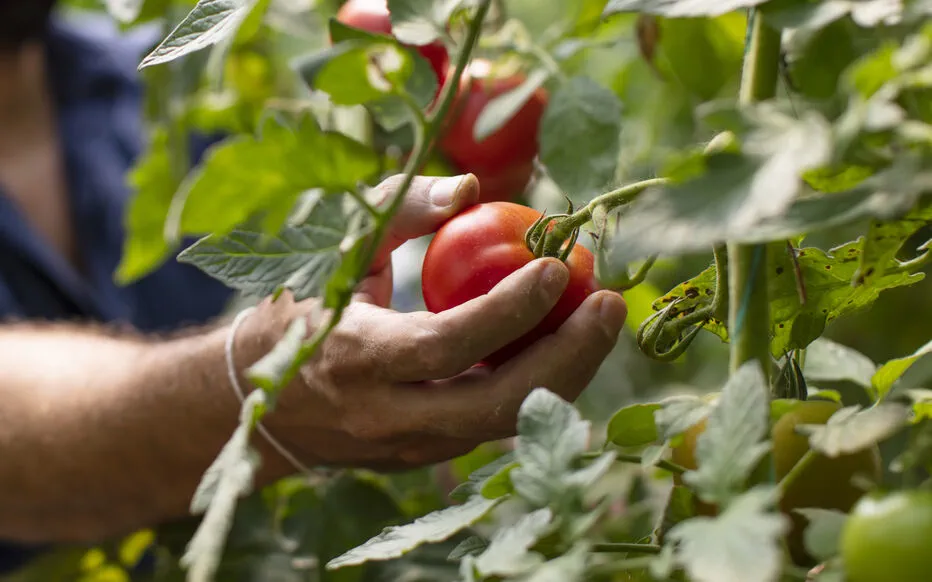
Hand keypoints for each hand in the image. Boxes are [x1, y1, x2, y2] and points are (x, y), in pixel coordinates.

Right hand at [245, 174, 627, 471]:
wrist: (259, 405)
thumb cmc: (299, 310)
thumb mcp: (335, 248)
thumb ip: (399, 210)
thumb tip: (471, 188)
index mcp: (355, 359)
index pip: (445, 344)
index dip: (509, 309)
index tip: (557, 266)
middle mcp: (385, 415)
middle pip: (494, 404)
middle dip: (567, 358)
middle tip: (610, 305)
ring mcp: (408, 447)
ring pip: (505, 424)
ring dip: (564, 375)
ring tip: (599, 322)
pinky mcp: (424, 458)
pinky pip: (493, 426)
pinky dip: (534, 388)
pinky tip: (560, 345)